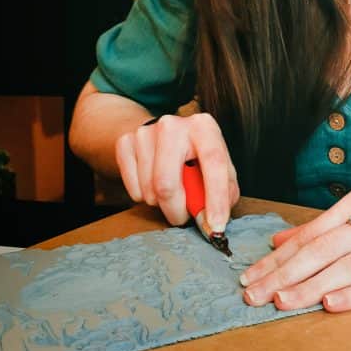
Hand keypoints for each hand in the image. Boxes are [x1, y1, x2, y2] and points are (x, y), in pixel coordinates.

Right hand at [115, 112, 239, 230]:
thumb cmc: (196, 155)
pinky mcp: (125, 142)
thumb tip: (214, 221)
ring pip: (149, 191)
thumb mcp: (220, 166)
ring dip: (161, 204)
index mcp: (204, 127)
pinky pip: (133, 191)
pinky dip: (145, 197)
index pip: (213, 163)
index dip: (216, 198)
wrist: (162, 135)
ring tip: (171, 191)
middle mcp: (173, 125)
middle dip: (176, 211)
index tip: (215, 225)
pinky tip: (153, 183)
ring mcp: (145, 132)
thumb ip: (225, 191)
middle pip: (167, 184)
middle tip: (183, 216)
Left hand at [239, 177, 350, 311]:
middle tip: (255, 294)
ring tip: (282, 301)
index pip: (314, 232)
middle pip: (327, 249)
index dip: (280, 256)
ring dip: (313, 286)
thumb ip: (325, 225)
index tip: (250, 275)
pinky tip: (331, 304)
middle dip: (286, 273)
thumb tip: (280, 241)